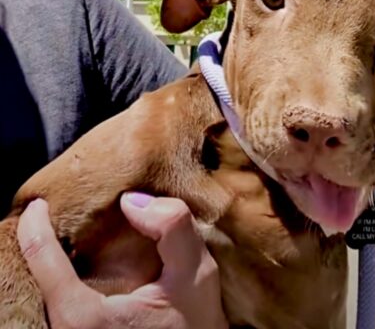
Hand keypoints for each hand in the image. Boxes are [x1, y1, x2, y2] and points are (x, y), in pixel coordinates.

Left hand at [17, 194, 227, 328]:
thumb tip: (130, 201)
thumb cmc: (194, 324)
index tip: (38, 205)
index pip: (41, 261)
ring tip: (61, 238)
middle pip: (35, 279)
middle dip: (40, 243)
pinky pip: (55, 307)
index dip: (35, 226)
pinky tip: (76, 269)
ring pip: (43, 296)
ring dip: (48, 264)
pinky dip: (58, 281)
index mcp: (86, 319)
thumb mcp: (196, 272)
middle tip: (49, 216)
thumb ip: (172, 228)